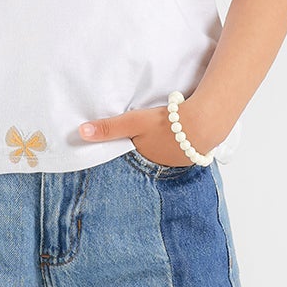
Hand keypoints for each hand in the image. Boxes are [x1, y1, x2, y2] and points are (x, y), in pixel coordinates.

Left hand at [77, 94, 217, 166]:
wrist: (205, 122)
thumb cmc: (167, 124)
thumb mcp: (133, 123)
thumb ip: (108, 128)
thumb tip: (81, 133)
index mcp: (145, 159)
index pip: (132, 155)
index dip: (129, 146)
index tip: (127, 140)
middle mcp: (163, 165)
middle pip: (150, 154)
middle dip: (147, 146)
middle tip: (147, 133)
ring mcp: (182, 160)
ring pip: (168, 150)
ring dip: (166, 142)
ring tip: (164, 130)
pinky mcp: (197, 150)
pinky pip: (185, 146)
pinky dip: (182, 140)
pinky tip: (183, 130)